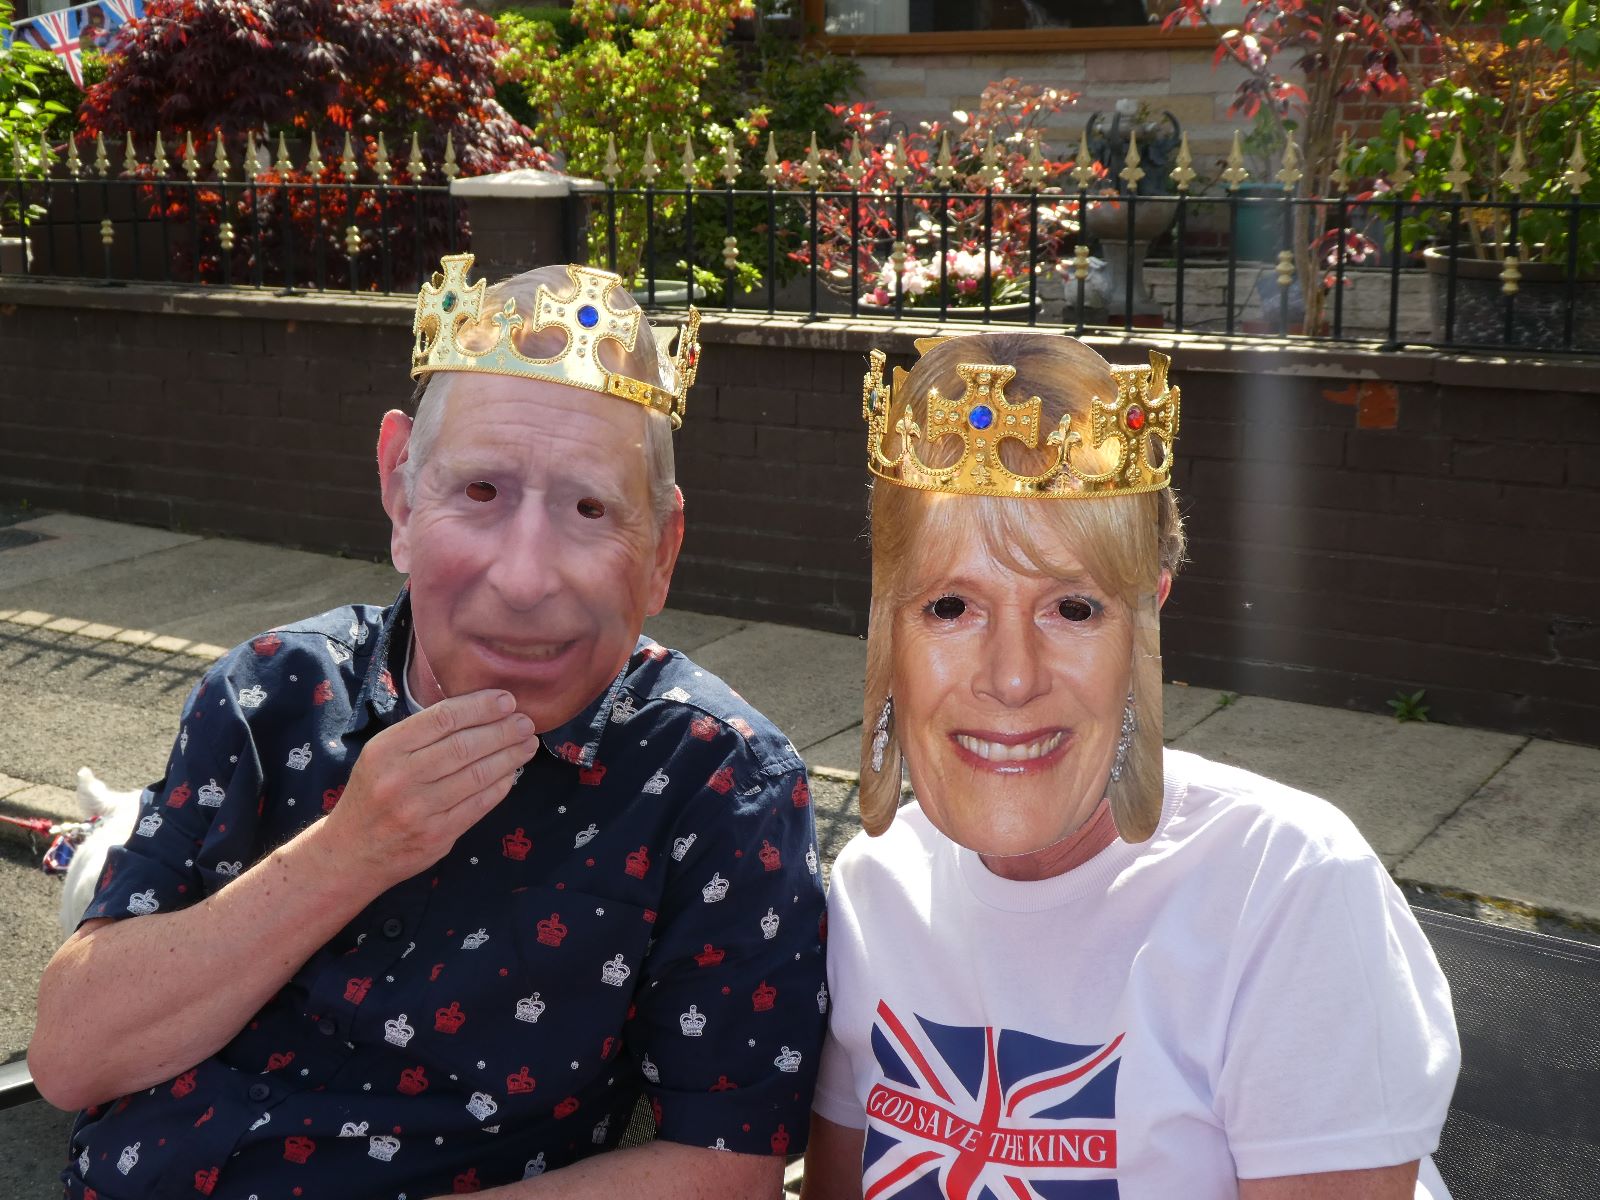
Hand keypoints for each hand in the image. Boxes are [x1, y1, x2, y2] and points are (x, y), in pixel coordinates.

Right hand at [323, 689, 538, 887]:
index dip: (480, 706)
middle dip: (504, 730)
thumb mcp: (382, 755)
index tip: (506, 700)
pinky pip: (479, 804)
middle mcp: (401, 777)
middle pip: (466, 745)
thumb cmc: (372, 794)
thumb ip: (421, 736)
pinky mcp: (438, 835)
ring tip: (527, 745)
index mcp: (386, 749)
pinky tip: (511, 774)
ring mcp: (420, 809)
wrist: (352, 852)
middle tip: (526, 723)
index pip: (443, 718)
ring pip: (478, 775)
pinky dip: (501, 786)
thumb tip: (477, 712)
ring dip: (510, 757)